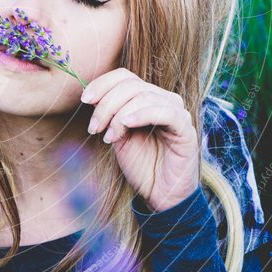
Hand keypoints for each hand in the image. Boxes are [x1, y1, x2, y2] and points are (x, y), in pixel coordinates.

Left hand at [80, 68, 199, 212]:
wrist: (161, 195)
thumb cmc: (141, 166)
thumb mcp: (118, 136)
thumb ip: (110, 115)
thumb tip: (92, 96)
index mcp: (147, 98)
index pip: (125, 76)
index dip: (102, 84)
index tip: (84, 100)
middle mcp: (164, 100)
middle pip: (130, 85)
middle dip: (106, 104)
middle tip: (94, 128)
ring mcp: (177, 112)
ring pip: (144, 96)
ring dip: (118, 114)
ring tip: (108, 136)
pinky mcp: (186, 129)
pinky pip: (165, 112)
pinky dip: (141, 115)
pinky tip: (126, 126)